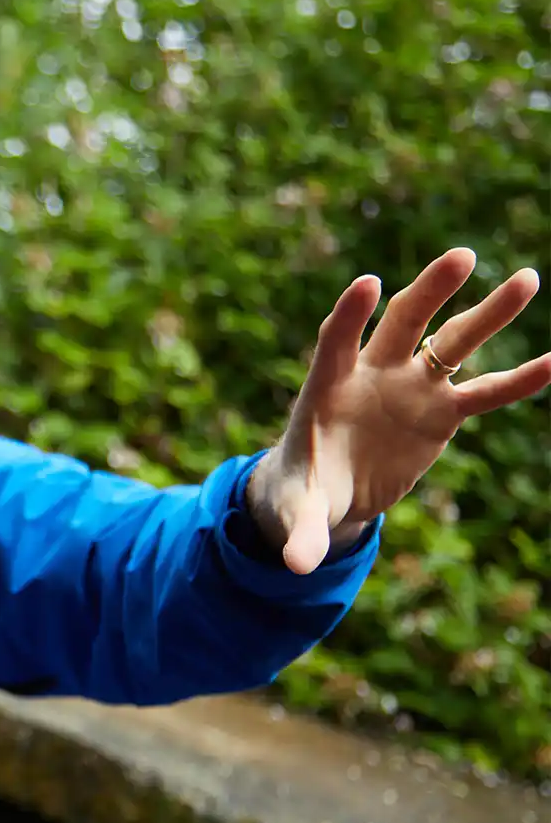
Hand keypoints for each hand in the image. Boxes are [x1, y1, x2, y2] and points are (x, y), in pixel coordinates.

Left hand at [247, 247, 544, 573]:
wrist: (325, 496)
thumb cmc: (299, 494)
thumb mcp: (296, 512)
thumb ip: (299, 532)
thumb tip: (294, 565)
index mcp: (326, 389)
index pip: (335, 342)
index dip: (349, 315)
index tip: (368, 283)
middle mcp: (371, 376)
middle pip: (401, 323)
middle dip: (429, 291)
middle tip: (463, 257)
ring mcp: (409, 388)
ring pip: (452, 344)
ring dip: (487, 314)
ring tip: (528, 280)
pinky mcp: (439, 412)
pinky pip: (484, 393)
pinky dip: (518, 380)